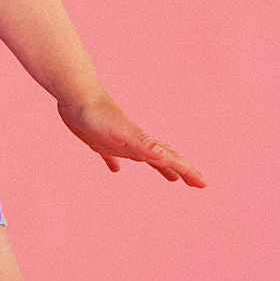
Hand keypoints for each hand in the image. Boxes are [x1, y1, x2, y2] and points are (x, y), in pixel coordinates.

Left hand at [57, 95, 206, 187]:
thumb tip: (163, 156)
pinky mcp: (99, 140)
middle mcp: (134, 142)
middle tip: (195, 183)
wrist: (76, 96)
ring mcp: (117, 141)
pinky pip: (112, 156)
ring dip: (158, 167)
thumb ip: (142, 143)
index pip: (171, 159)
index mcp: (142, 143)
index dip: (188, 171)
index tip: (203, 184)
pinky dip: (115, 163)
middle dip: (180, 170)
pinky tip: (115, 169)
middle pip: (163, 158)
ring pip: (143, 157)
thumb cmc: (97, 114)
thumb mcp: (121, 132)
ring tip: (170, 177)